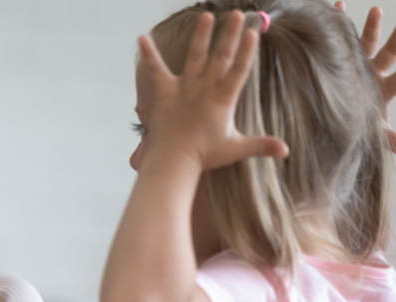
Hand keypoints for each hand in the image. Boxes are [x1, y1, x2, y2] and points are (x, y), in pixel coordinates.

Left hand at [137, 10, 288, 172]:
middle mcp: (205, 89)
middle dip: (229, 34)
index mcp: (223, 99)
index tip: (252, 32)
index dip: (247, 50)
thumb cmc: (204, 156)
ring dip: (200, 35)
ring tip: (206, 16)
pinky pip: (155, 69)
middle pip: (220, 56)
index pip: (239, 69)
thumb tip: (286, 150)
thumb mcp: (236, 148)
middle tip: (235, 13)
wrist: (174, 161)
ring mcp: (184, 88)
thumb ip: (261, 145)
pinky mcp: (165, 92)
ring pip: (194, 56)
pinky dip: (149, 54)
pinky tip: (141, 37)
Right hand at [337, 2, 395, 149]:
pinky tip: (336, 7)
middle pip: (390, 53)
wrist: (329, 130)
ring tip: (376, 10)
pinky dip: (338, 22)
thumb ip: (391, 138)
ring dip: (371, 26)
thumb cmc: (354, 130)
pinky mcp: (340, 61)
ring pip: (366, 43)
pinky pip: (341, 39)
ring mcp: (357, 66)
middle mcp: (372, 74)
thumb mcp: (374, 135)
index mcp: (383, 90)